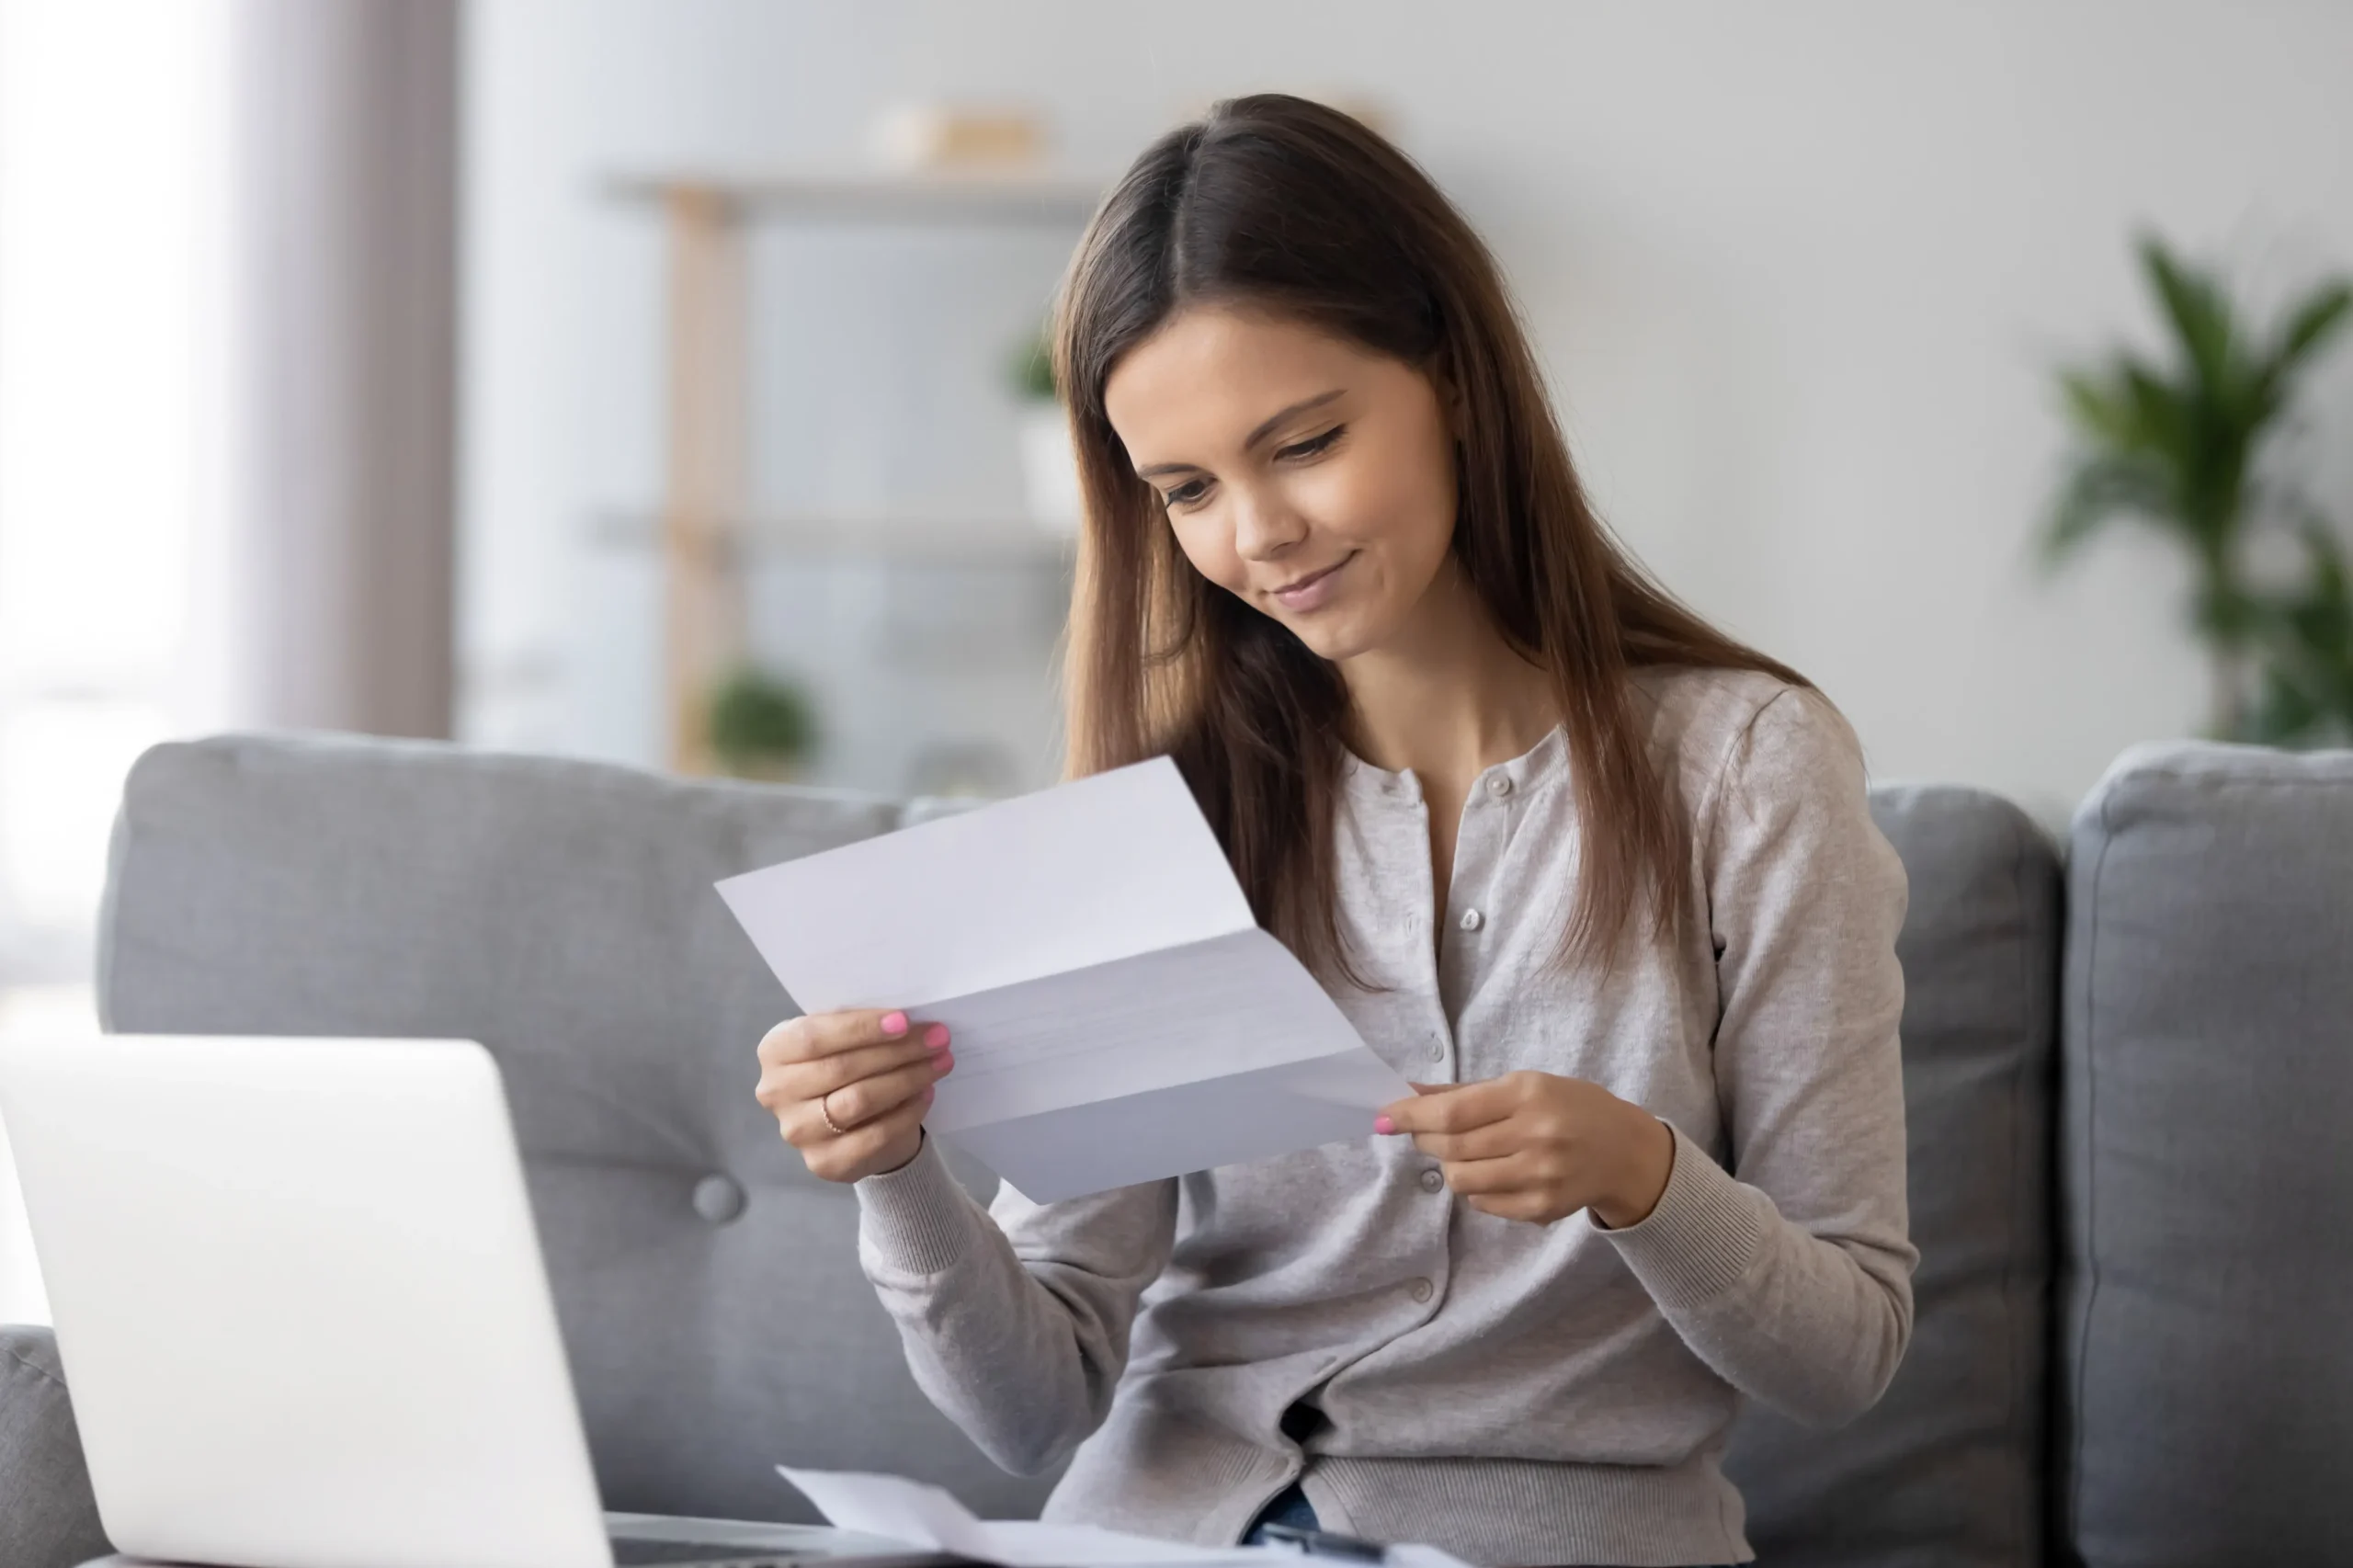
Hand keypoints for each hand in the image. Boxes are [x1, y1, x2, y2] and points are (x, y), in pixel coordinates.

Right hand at [755, 1008, 953, 1182]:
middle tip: (938, 1039)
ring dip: (906, 1079)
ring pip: (858, 1101)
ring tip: (940, 1063)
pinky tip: (926, 1094)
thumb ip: (858, 1027)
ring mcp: (796, 1131)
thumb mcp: (843, 1039)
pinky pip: (874, 1136)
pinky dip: (906, 1113)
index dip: (860, 1028)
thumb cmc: (848, 1065)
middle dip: (897, 1051)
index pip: (814, 1037)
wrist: (851, 1123)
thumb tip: (907, 1020)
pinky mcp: (823, 1162)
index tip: (904, 1021)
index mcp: (775, 1050)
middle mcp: (776, 1092)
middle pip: (841, 1068)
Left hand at [1376, 1070, 1674, 1227]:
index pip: (1454, 1112)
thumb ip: (1464, 1093)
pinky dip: (1475, 1189)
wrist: (1626, 1151)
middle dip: (1425, 1139)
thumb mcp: (1524, 1085)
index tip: (1383, 1117)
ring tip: (1464, 1153)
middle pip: (1452, 1146)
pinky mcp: (1542, 1209)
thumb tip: (1407, 1093)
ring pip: (1461, 1179)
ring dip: (1449, 1166)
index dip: (1411, 1116)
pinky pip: (1483, 1203)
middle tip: (1423, 1132)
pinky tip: (1493, 1173)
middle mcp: (1535, 1136)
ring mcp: (1540, 1177)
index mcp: (1528, 1095)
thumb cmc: (1569, 1107)